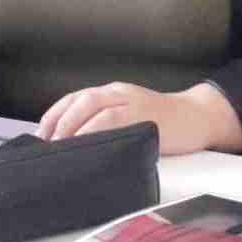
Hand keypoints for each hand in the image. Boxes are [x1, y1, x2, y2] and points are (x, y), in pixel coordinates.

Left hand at [41, 80, 241, 155]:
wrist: (199, 118)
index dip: (55, 114)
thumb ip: (109, 126)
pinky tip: (84, 142)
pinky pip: (110, 118)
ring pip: (91, 106)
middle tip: (47, 143)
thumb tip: (79, 148)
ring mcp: (132, 102)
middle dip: (58, 121)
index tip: (42, 134)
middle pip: (79, 100)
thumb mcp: (133, 119)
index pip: (76, 99)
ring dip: (71, 125)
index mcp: (114, 94)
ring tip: (61, 145)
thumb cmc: (167, 124)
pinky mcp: (143, 115)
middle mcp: (119, 93)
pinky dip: (92, 129)